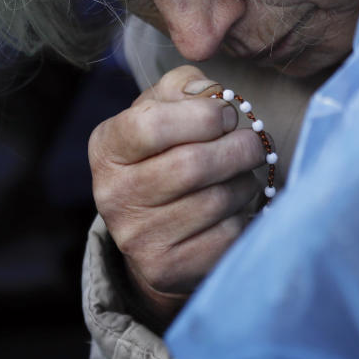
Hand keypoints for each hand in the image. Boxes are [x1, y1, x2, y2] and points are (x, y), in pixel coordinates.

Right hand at [89, 66, 266, 329]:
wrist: (155, 232)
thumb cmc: (166, 155)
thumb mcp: (163, 111)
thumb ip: (183, 88)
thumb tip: (211, 93)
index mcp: (107, 147)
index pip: (151, 125)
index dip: (202, 115)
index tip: (225, 115)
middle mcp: (112, 195)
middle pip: (193, 165)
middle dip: (238, 148)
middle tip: (251, 143)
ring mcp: (137, 237)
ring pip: (218, 200)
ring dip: (245, 182)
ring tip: (240, 176)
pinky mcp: (166, 269)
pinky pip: (228, 235)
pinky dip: (244, 217)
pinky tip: (234, 209)